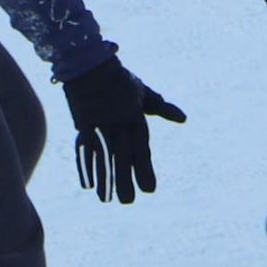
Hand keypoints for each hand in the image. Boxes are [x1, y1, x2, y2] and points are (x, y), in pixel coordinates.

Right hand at [61, 60, 186, 204]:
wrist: (90, 64)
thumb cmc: (120, 80)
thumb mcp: (143, 93)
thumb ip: (162, 107)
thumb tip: (183, 118)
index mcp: (135, 117)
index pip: (142, 148)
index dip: (145, 169)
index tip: (149, 189)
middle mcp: (118, 123)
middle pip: (122, 156)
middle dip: (124, 179)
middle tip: (128, 202)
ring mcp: (99, 124)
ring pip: (103, 156)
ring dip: (105, 179)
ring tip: (107, 200)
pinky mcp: (83, 124)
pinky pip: (84, 149)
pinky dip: (85, 167)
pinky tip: (88, 185)